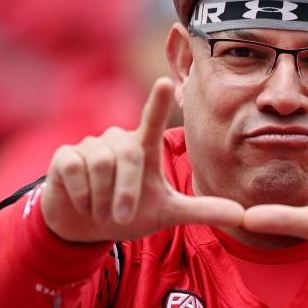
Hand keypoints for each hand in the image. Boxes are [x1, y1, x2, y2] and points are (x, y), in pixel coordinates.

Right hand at [42, 77, 243, 242]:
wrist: (86, 227)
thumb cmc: (129, 213)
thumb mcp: (168, 213)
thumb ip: (202, 210)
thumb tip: (242, 214)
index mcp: (144, 148)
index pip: (153, 120)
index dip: (158, 102)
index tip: (165, 81)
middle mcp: (118, 140)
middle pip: (129, 155)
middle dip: (127, 192)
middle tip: (123, 216)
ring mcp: (90, 145)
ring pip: (100, 165)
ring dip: (104, 198)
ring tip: (103, 210)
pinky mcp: (65, 157)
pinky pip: (75, 172)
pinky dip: (82, 196)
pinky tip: (83, 203)